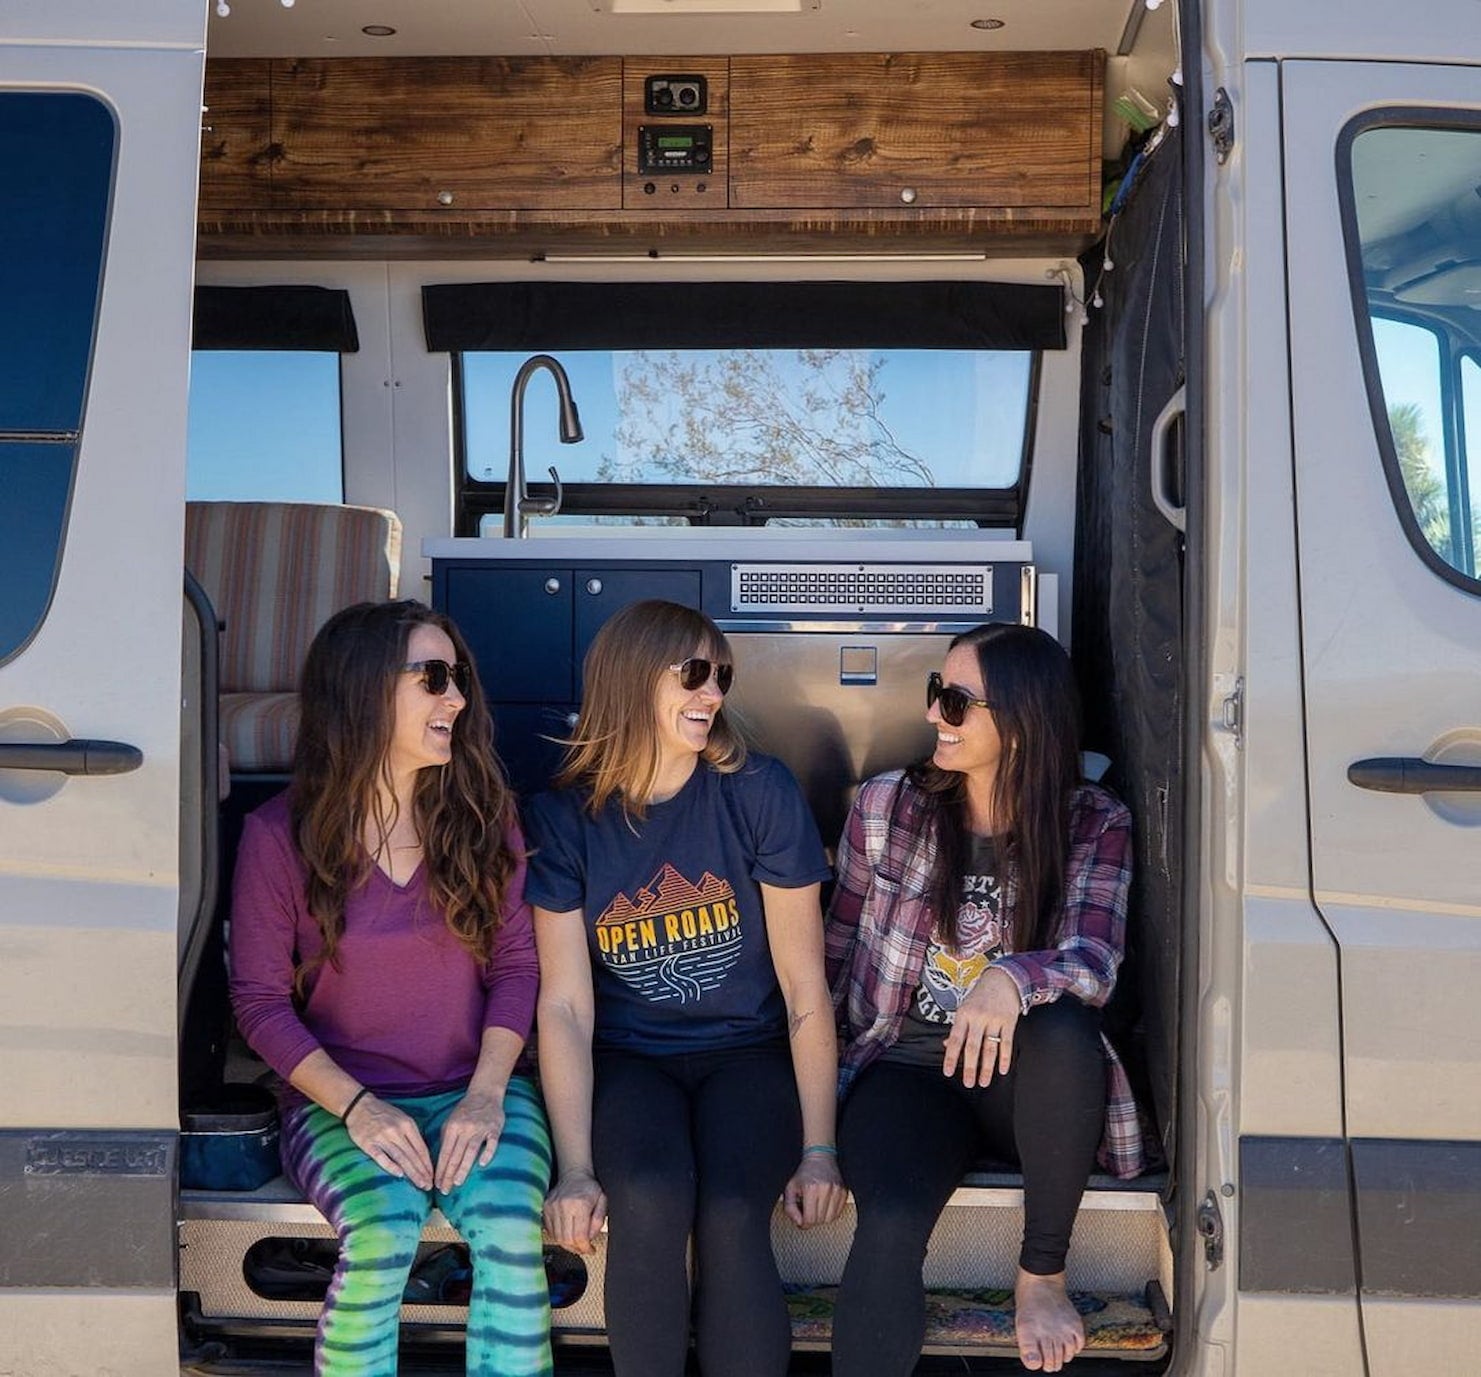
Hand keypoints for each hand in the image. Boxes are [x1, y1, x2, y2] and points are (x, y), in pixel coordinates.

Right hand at [344, 1093, 434, 1189]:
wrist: (359, 1106)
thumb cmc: (383, 1113)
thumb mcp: (402, 1118)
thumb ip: (411, 1134)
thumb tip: (421, 1153)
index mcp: (407, 1124)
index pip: (420, 1148)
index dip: (428, 1163)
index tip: (433, 1176)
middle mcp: (396, 1131)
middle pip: (412, 1155)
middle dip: (422, 1172)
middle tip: (429, 1186)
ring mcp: (382, 1138)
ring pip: (400, 1158)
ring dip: (411, 1172)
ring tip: (420, 1184)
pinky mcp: (369, 1144)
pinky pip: (381, 1157)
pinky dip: (391, 1166)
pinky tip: (399, 1175)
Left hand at [435, 1088, 505, 1192]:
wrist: (485, 1094)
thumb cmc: (465, 1111)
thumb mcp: (450, 1122)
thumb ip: (446, 1139)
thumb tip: (439, 1163)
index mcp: (452, 1127)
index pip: (444, 1154)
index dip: (440, 1170)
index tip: (436, 1184)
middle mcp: (465, 1128)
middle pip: (455, 1155)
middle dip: (449, 1175)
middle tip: (444, 1190)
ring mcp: (480, 1128)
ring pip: (470, 1151)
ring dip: (463, 1168)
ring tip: (457, 1183)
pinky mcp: (494, 1129)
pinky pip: (491, 1143)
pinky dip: (487, 1153)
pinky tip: (482, 1164)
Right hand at [543, 1168, 606, 1254]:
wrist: (573, 1175)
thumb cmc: (589, 1189)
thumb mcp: (602, 1201)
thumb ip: (598, 1221)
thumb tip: (590, 1238)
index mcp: (580, 1204)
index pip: (579, 1236)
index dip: (585, 1248)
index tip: (590, 1250)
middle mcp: (563, 1206)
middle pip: (567, 1240)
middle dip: (576, 1248)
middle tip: (583, 1248)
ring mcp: (552, 1207)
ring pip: (557, 1237)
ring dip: (567, 1244)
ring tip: (576, 1242)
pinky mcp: (545, 1208)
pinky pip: (550, 1230)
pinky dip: (559, 1236)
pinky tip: (567, 1233)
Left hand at [783, 1151, 847, 1229]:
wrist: (820, 1158)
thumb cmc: (803, 1174)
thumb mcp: (790, 1189)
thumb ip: (790, 1208)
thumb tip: (799, 1223)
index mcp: (811, 1188)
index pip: (810, 1219)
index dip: (804, 1223)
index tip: (801, 1219)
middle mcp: (826, 1189)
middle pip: (820, 1220)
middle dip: (812, 1220)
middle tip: (808, 1210)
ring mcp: (837, 1190)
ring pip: (830, 1219)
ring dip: (822, 1217)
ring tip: (817, 1207)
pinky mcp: (844, 1192)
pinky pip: (838, 1213)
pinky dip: (831, 1213)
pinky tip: (825, 1204)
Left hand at [942, 966, 1020, 1087]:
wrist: (1002, 979)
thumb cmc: (979, 996)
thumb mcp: (964, 1008)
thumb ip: (957, 1027)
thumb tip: (946, 1046)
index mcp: (963, 1014)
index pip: (955, 1039)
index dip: (951, 1057)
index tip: (948, 1073)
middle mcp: (977, 1017)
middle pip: (972, 1047)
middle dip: (970, 1067)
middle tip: (969, 1084)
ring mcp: (994, 1019)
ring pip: (990, 1047)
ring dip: (987, 1067)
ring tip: (984, 1082)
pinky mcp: (1009, 1021)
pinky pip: (1006, 1042)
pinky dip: (1005, 1058)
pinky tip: (1002, 1070)